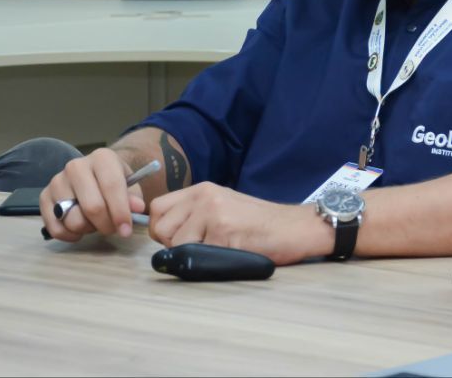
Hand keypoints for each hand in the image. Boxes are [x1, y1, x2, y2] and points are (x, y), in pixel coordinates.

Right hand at [39, 148, 146, 241]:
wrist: (94, 176)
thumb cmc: (114, 183)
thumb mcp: (130, 186)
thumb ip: (134, 198)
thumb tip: (137, 208)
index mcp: (102, 158)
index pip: (112, 186)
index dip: (121, 212)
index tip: (126, 231)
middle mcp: (76, 166)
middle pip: (92, 206)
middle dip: (105, 224)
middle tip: (111, 229)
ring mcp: (57, 181)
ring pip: (73, 220)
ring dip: (87, 229)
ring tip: (94, 222)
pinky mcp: (44, 197)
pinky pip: (55, 228)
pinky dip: (70, 235)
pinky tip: (79, 230)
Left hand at [147, 182, 332, 265]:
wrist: (294, 227)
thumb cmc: (260, 224)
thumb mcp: (224, 207)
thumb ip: (195, 215)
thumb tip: (166, 235)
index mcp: (202, 189)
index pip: (157, 208)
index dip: (162, 229)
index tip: (178, 239)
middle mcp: (204, 196)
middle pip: (161, 227)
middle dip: (173, 244)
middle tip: (200, 247)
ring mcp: (213, 212)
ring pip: (176, 243)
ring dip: (192, 254)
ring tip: (218, 249)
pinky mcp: (223, 231)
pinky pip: (197, 255)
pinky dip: (210, 261)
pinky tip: (230, 252)